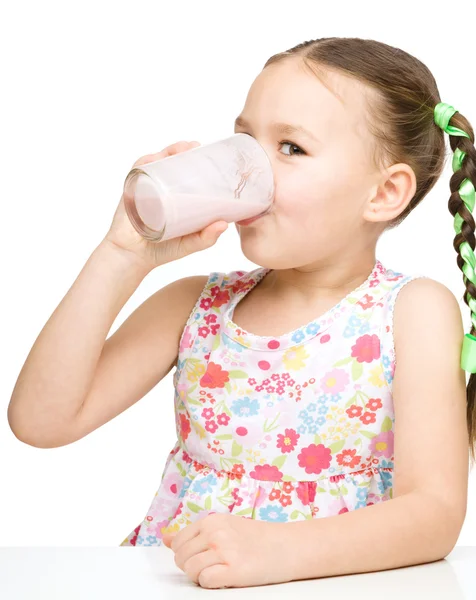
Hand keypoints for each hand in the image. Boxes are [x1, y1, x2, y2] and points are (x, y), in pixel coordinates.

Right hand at [104, 141, 227, 270]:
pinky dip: (146, 162)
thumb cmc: (164, 250)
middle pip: (174, 163)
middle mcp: (163, 189)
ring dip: (168, 151)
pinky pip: (138, 171)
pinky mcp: (132, 190)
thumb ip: (206, 237)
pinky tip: (156, 157)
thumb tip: (224, 224)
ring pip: (158, 163)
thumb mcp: (190, 244)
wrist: (133, 256)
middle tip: (196, 146)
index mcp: (179, 198)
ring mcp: (147, 188)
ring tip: (181, 148)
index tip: (211, 155)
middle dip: (184, 150)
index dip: (199, 162)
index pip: (190, 175)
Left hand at [162, 513, 294, 588]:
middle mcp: (215, 532)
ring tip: (219, 571)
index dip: (187, 554)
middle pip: (181, 558)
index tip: (204, 556)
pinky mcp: (233, 569)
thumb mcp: (224, 526)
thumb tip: (165, 537)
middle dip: (192, 566)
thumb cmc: (256, 538)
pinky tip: (226, 577)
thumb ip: (194, 533)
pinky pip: (205, 581)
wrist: (287, 546)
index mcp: (211, 520)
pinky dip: (211, 583)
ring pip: (191, 570)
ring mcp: (224, 550)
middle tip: (214, 565)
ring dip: (201, 576)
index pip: (178, 542)